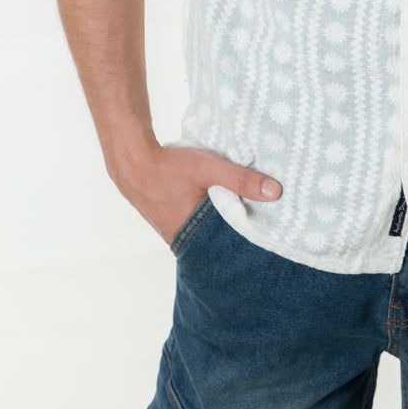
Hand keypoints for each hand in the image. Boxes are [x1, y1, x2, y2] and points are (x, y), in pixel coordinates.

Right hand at [114, 143, 281, 245]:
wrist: (132, 162)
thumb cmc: (168, 167)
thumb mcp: (208, 168)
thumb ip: (240, 179)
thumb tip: (275, 191)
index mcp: (194, 236)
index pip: (230, 246)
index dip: (249, 240)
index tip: (270, 233)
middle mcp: (185, 241)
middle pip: (220, 241)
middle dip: (238, 233)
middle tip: (263, 224)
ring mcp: (176, 233)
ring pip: (208, 232)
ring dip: (223, 223)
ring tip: (245, 213)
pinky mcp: (172, 222)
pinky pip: (197, 224)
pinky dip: (209, 217)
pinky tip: (219, 205)